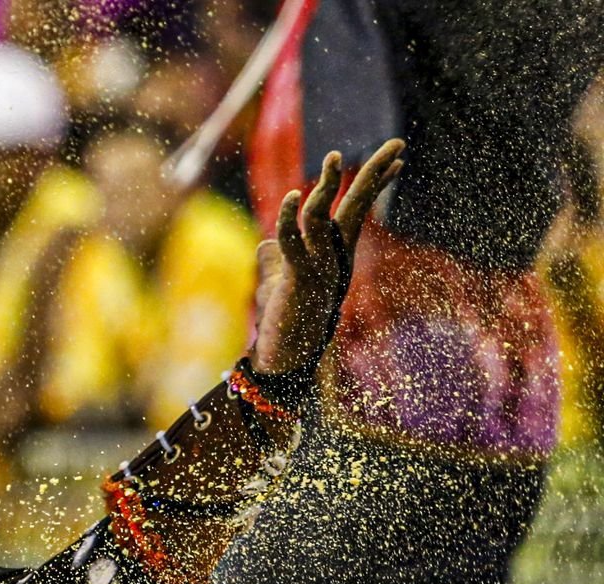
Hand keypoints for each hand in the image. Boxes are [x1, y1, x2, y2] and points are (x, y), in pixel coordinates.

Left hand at [250, 139, 404, 375]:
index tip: (398, 159)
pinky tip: (291, 198)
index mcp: (335, 254)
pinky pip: (294, 244)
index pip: (359, 209)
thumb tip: (266, 242)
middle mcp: (334, 257)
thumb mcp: (281, 282)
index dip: (376, 183)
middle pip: (356, 207)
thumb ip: (275, 258)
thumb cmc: (285, 321)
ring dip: (328, 188)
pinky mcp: (299, 281)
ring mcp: (319, 268)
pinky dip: (290, 220)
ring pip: (324, 219)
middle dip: (375, 174)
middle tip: (397, 145)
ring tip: (333, 158)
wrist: (286, 358)